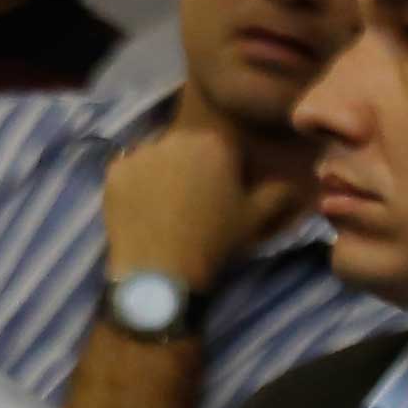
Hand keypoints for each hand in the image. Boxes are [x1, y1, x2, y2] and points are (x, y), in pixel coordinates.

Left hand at [98, 108, 299, 303]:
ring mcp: (139, 153)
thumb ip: (279, 193)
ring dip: (161, 169)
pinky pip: (127, 169)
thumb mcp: (256, 216)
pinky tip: (142, 206)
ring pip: (155, 155)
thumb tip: (295, 183)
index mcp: (213, 142)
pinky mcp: (113, 171)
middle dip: (190, 165)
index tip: (220, 191)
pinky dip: (134, 182)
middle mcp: (173, 138)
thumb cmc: (215, 240)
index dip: (222, 168)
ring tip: (165, 203)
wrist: (161, 268)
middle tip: (192, 199)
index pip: (220, 145)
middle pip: (184, 146)